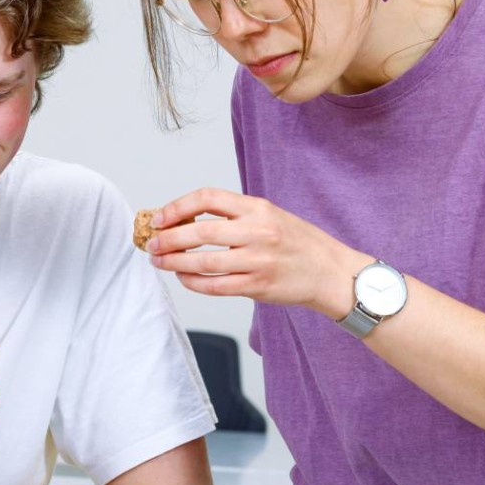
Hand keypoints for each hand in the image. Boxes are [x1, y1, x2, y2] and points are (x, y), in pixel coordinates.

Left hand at [145, 188, 366, 319]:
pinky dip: (193, 283)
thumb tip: (184, 218)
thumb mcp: (270, 215)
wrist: (332, 272)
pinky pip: (216, 286)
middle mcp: (258, 232)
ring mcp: (259, 261)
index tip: (160, 217)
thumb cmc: (297, 242)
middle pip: (200, 232)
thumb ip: (234, 215)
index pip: (208, 198)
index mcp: (258, 208)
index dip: (178, 207)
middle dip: (168, 238)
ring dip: (175, 263)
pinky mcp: (258, 286)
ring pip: (204, 262)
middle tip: (152, 243)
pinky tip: (183, 278)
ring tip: (159, 262)